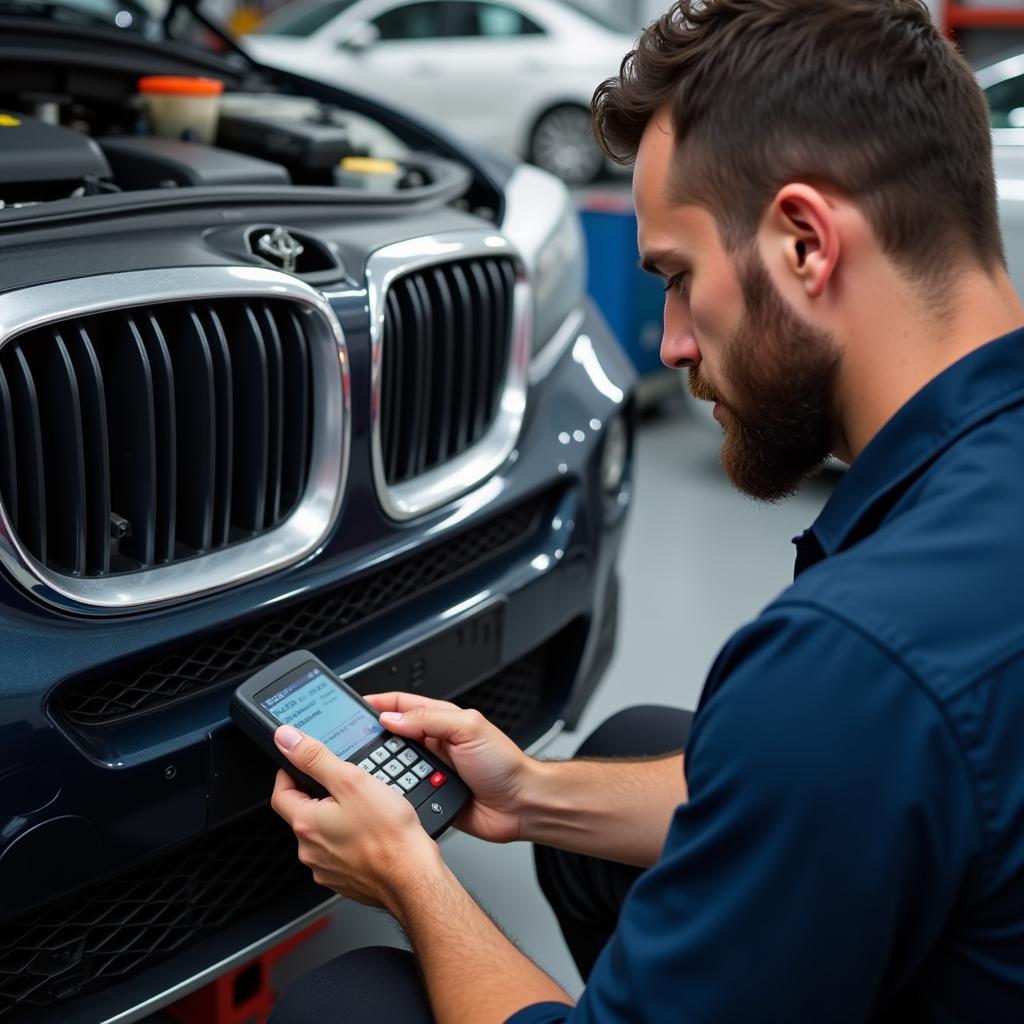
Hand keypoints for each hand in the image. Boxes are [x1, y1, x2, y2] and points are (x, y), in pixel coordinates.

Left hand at [270, 724, 440, 910]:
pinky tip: (372, 831)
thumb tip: (286, 739)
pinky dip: (350, 838)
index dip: (290, 772)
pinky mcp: (344, 878)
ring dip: (336, 817)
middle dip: (319, 795)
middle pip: (303, 812)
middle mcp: (310, 850)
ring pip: (323, 833)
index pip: (280, 792)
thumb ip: (316, 758)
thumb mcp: (351, 781)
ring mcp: (326, 868)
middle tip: (345, 782)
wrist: (412, 876)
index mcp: (306, 823)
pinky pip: (339, 851)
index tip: (304, 762)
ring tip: (365, 806)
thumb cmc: (388, 834)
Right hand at [364, 693, 532, 843]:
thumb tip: (393, 718)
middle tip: (352, 743)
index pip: (402, 705)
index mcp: (442, 720)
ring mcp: (431, 771)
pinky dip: (395, 794)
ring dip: (385, 769)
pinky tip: (388, 795)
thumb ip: (429, 719)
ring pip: (394, 767)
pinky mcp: (430, 797)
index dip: (378, 703)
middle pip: (392, 737)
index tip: (353, 707)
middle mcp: (434, 744)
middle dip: (373, 739)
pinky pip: (404, 793)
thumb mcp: (468, 728)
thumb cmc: (504, 764)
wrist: (520, 805)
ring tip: (370, 770)